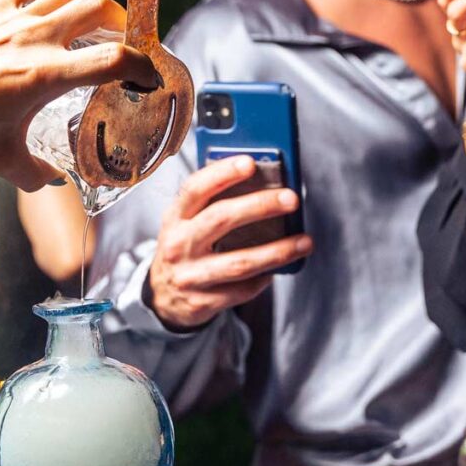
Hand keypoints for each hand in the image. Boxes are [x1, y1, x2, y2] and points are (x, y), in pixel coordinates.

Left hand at [0, 0, 157, 189]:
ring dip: (87, 3)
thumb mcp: (2, 159)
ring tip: (91, 25)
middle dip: (122, 21)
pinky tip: (42, 13)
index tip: (147, 78)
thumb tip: (55, 180)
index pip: (114, 59)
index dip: (142, 66)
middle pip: (99, 6)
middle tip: (123, 42)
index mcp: (46, 75)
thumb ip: (37, 175)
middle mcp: (36, 39)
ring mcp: (13, 18)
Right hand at [148, 156, 311, 329]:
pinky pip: (241, 290)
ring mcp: (189, 275)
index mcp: (175, 218)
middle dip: (259, 206)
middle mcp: (178, 244)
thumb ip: (210, 204)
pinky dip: (263, 278)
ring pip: (239, 262)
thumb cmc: (183, 249)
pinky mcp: (202, 302)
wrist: (161, 297)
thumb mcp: (185, 223)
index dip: (222, 173)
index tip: (249, 163)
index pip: (195, 189)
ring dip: (277, 251)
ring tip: (303, 242)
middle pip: (221, 219)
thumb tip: (260, 184)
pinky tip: (277, 270)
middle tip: (290, 199)